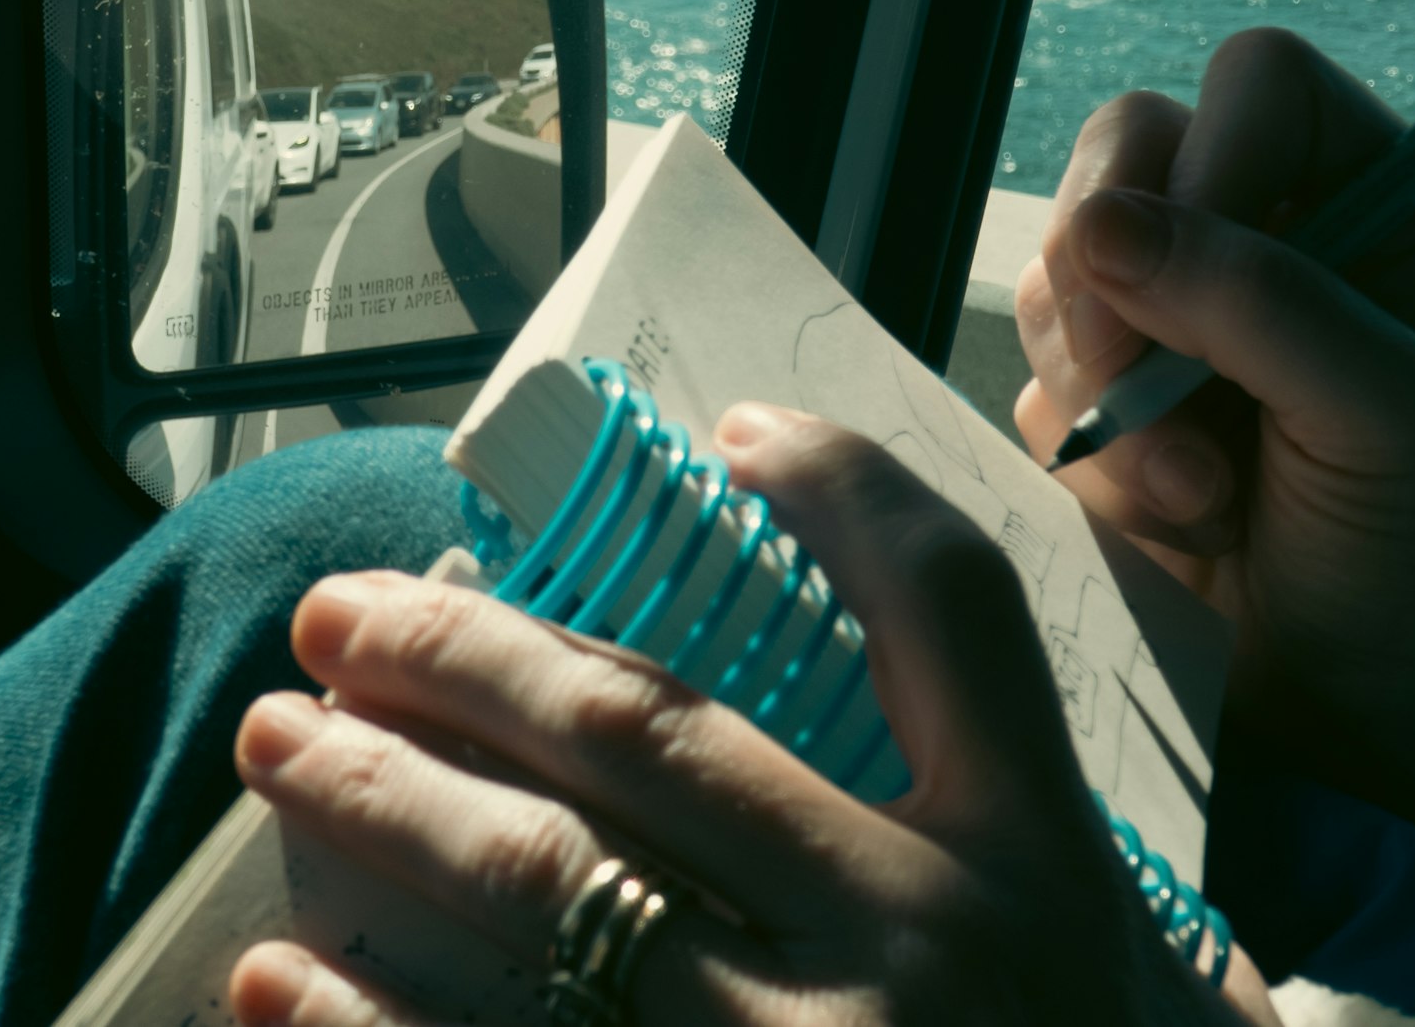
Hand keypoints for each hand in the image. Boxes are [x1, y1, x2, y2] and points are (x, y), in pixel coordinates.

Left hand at [227, 407, 1274, 1026]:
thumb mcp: (1140, 978)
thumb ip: (1039, 860)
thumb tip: (857, 727)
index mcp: (1033, 864)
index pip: (949, 609)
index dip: (844, 492)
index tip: (729, 441)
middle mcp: (918, 940)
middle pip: (658, 733)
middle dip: (466, 655)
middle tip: (336, 612)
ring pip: (553, 886)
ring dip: (386, 801)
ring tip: (273, 744)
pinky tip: (278, 978)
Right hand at [1013, 27, 1414, 737]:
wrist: (1370, 708)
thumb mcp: (1379, 412)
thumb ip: (1257, 302)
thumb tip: (1097, 226)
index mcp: (1369, 195)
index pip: (1256, 84)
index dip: (1213, 158)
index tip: (1202, 271)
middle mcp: (1263, 232)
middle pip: (1123, 150)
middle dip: (1113, 279)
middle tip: (1139, 389)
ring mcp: (1171, 312)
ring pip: (1058, 270)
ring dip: (1110, 394)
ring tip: (1197, 495)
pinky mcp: (1103, 399)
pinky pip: (1035, 379)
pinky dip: (1088, 458)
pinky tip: (1172, 521)